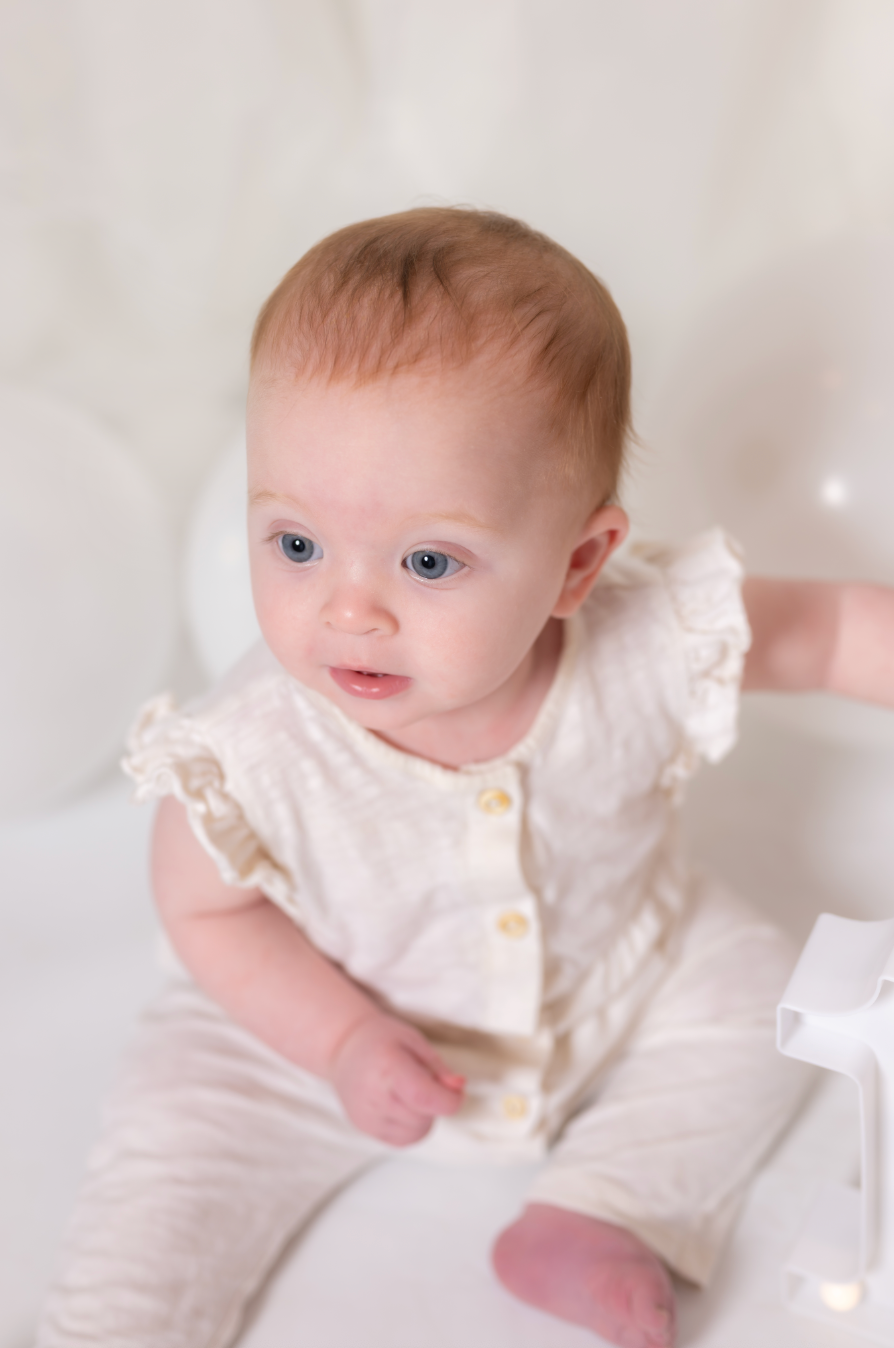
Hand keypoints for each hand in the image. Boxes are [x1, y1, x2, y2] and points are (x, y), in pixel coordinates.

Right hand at [330, 1012, 465, 1145]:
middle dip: (435, 1102)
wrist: (343, 1048)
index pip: (424, 1097)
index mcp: (388, 1068)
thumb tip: (458, 1087)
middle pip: (424, 1117)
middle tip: (423, 1080)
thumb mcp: (414, 1041)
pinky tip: (401, 1105)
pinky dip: (412, 1127)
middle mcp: (374, 1097)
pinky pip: (403, 1139)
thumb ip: (438, 1067)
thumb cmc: (381, 1040)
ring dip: (424, 1116)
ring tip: (409, 1092)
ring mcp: (367, 1117)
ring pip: (417, 1132)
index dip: (450, 1099)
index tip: (456, 1090)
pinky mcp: (364, 1129)